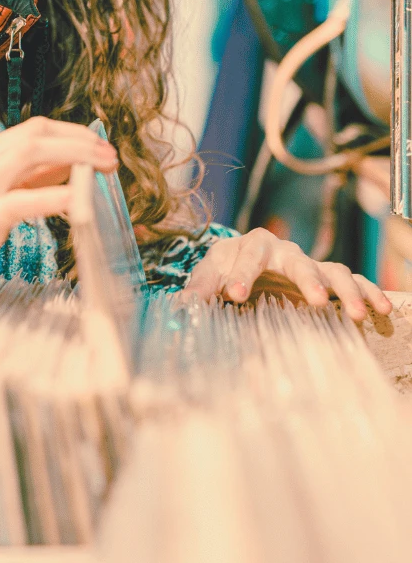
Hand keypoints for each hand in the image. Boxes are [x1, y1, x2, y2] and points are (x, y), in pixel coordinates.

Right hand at [0, 116, 117, 306]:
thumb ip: (26, 181)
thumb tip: (69, 167)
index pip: (33, 130)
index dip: (71, 134)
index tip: (99, 146)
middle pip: (35, 135)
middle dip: (79, 141)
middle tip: (110, 156)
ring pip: (30, 154)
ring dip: (74, 157)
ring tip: (102, 170)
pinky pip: (22, 200)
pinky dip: (53, 196)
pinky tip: (76, 200)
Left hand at [184, 227, 391, 321]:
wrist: (240, 264)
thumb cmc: (224, 270)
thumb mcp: (207, 276)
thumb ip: (196, 289)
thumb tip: (180, 306)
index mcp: (250, 246)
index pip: (247, 256)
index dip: (241, 275)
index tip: (234, 295)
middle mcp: (284, 252)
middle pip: (298, 259)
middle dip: (306, 279)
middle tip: (315, 300)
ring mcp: (308, 265)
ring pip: (333, 270)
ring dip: (347, 291)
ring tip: (358, 315)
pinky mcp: (326, 280)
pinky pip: (354, 281)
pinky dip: (369, 293)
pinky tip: (382, 311)